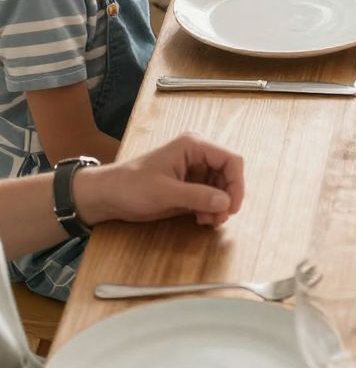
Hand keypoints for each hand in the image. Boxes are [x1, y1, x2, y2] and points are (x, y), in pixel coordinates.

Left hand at [76, 134, 244, 228]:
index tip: (232, 208)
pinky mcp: (188, 184)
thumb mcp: (165, 193)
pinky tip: (200, 219)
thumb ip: (198, 197)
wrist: (107, 195)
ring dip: (219, 205)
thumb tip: (226, 203)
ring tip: (208, 221)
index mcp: (193, 146)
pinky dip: (209, 207)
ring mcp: (193, 169)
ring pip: (221, 186)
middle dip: (227, 197)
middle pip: (228, 173)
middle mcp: (197, 154)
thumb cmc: (131, 188)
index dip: (237, 184)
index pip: (231, 160)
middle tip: (219, 219)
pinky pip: (209, 194)